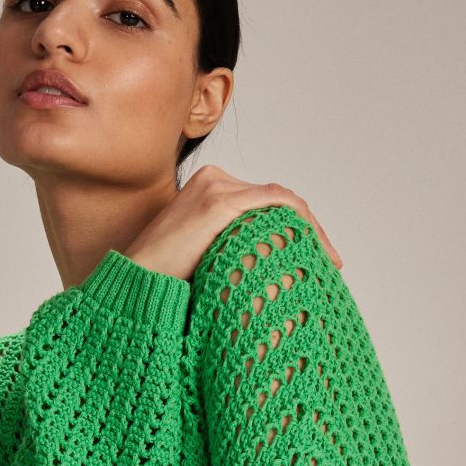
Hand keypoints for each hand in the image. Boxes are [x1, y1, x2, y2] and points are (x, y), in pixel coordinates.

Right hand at [123, 165, 342, 282]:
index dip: (295, 227)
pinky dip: (300, 222)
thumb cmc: (165, 282)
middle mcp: (214, 179)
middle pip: (277, 199)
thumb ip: (234, 252)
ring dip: (310, 228)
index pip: (264, 201)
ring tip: (327, 259)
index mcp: (208, 189)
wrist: (135, 285)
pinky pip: (275, 203)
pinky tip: (315, 247)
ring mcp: (216, 187)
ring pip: (281, 200)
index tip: (316, 257)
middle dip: (307, 229)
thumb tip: (269, 272)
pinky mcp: (218, 203)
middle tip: (330, 260)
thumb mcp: (207, 259)